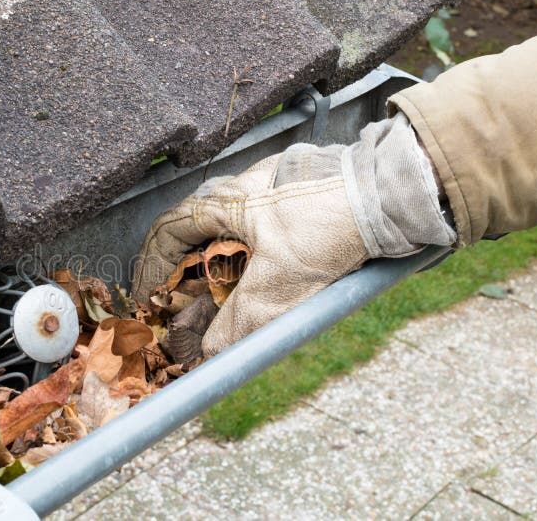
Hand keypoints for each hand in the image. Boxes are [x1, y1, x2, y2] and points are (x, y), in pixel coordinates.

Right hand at [132, 113, 455, 355]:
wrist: (388, 194)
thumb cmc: (327, 228)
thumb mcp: (277, 289)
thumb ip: (237, 325)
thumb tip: (209, 353)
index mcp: (223, 200)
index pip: (167, 231)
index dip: (150, 266)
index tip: (148, 295)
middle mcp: (240, 186)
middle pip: (195, 229)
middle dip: (184, 267)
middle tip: (184, 301)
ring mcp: (270, 184)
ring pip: (228, 227)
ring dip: (219, 260)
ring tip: (224, 294)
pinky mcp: (297, 190)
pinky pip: (258, 225)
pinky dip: (249, 252)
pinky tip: (266, 273)